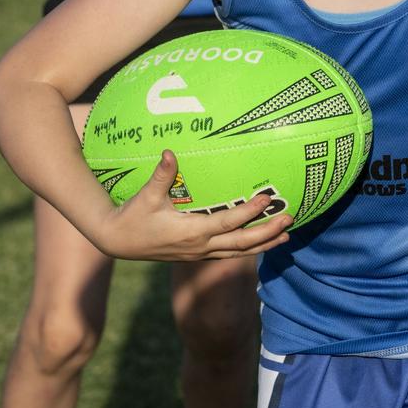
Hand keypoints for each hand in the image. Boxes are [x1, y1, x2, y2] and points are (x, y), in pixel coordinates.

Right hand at [94, 150, 292, 261]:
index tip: (266, 199)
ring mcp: (200, 254)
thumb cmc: (132, 217)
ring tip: (287, 236)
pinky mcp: (198, 255)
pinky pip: (229, 254)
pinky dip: (249, 249)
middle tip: (290, 219)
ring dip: (264, 244)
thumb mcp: (146, 196)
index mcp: (191, 232)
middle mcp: (200, 247)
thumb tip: (168, 152)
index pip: (228, 223)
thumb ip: (161, 175)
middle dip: (268, 232)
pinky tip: (262, 243)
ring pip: (239, 253)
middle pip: (242, 243)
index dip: (249, 212)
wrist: (117, 241)